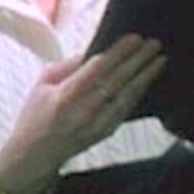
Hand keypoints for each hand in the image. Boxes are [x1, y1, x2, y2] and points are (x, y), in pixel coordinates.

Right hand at [0, 34, 165, 193]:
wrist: (35, 155)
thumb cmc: (35, 117)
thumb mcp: (41, 87)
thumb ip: (65, 67)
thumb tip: (90, 53)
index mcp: (64, 97)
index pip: (97, 69)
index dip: (118, 53)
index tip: (133, 38)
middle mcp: (83, 111)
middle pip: (116, 80)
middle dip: (137, 60)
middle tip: (153, 44)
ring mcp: (97, 124)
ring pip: (126, 96)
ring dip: (145, 76)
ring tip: (159, 59)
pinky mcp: (105, 133)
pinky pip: (126, 110)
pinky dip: (138, 94)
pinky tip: (147, 81)